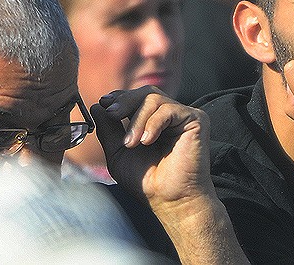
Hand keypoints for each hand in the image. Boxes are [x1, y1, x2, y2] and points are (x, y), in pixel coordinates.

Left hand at [92, 85, 249, 264]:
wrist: (170, 200)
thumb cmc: (147, 182)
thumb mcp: (118, 153)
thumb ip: (109, 129)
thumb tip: (96, 106)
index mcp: (154, 121)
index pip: (137, 98)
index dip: (120, 97)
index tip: (104, 105)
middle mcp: (171, 116)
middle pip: (145, 93)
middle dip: (125, 101)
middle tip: (112, 115)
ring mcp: (184, 116)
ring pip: (154, 99)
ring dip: (137, 119)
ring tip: (132, 143)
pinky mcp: (196, 120)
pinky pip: (169, 109)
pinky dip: (153, 124)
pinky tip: (146, 141)